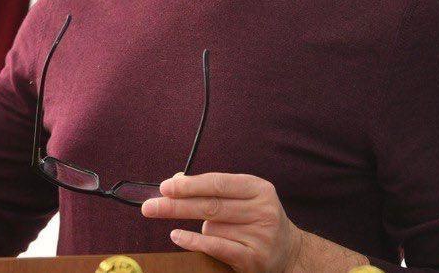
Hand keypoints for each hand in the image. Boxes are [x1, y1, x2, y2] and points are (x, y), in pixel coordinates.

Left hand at [142, 172, 303, 272]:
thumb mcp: (242, 197)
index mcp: (258, 188)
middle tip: (150, 206)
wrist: (289, 253)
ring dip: (195, 227)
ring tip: (187, 227)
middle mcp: (263, 210)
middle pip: (210, 205)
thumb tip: (174, 181)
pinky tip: (177, 237)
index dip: (190, 185)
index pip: (218, 183)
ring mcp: (261, 235)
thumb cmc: (256, 219)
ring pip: (212, 227)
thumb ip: (211, 189)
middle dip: (176, 205)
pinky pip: (216, 247)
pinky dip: (193, 241)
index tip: (165, 187)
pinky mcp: (254, 258)